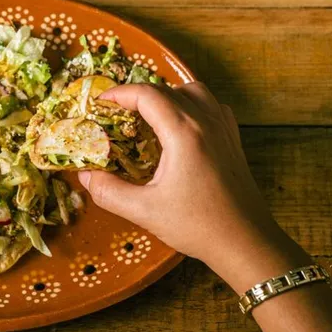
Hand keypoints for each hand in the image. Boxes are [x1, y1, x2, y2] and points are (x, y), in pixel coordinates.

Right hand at [78, 83, 298, 288]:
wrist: (247, 242)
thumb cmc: (199, 226)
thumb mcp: (145, 211)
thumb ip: (109, 191)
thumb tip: (85, 176)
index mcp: (184, 133)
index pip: (147, 95)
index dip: (119, 94)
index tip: (99, 103)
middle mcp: (206, 122)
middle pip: (167, 89)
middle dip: (138, 95)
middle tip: (116, 113)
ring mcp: (224, 129)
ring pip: (193, 91)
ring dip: (167, 95)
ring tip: (148, 114)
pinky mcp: (233, 140)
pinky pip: (211, 106)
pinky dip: (191, 105)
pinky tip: (181, 126)